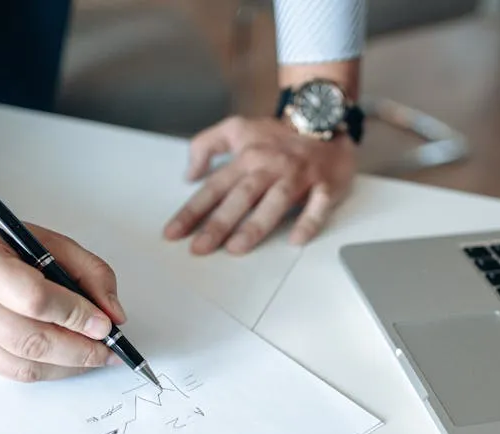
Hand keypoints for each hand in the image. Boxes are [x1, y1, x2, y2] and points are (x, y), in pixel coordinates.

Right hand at [0, 180, 127, 381]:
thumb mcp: (47, 240)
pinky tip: (69, 361)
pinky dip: (48, 369)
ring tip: (96, 357)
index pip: (35, 299)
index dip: (75, 316)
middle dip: (81, 350)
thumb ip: (88, 272)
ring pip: (24, 364)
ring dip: (69, 366)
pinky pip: (12, 371)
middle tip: (111, 351)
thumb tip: (114, 314)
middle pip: (31, 340)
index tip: (106, 325)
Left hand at [164, 116, 355, 254]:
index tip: (174, 233)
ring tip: (236, 248)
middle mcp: (270, 167)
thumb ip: (205, 145)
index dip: (192, 210)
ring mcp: (298, 176)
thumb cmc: (277, 135)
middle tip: (200, 248)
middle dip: (219, 223)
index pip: (214, 187)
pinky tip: (296, 239)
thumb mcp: (236, 129)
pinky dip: (309, 222)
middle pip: (241, 197)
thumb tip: (189, 175)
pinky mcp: (326, 185)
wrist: (324, 119)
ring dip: (256, 224)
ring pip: (275, 201)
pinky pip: (318, 205)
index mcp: (247, 157)